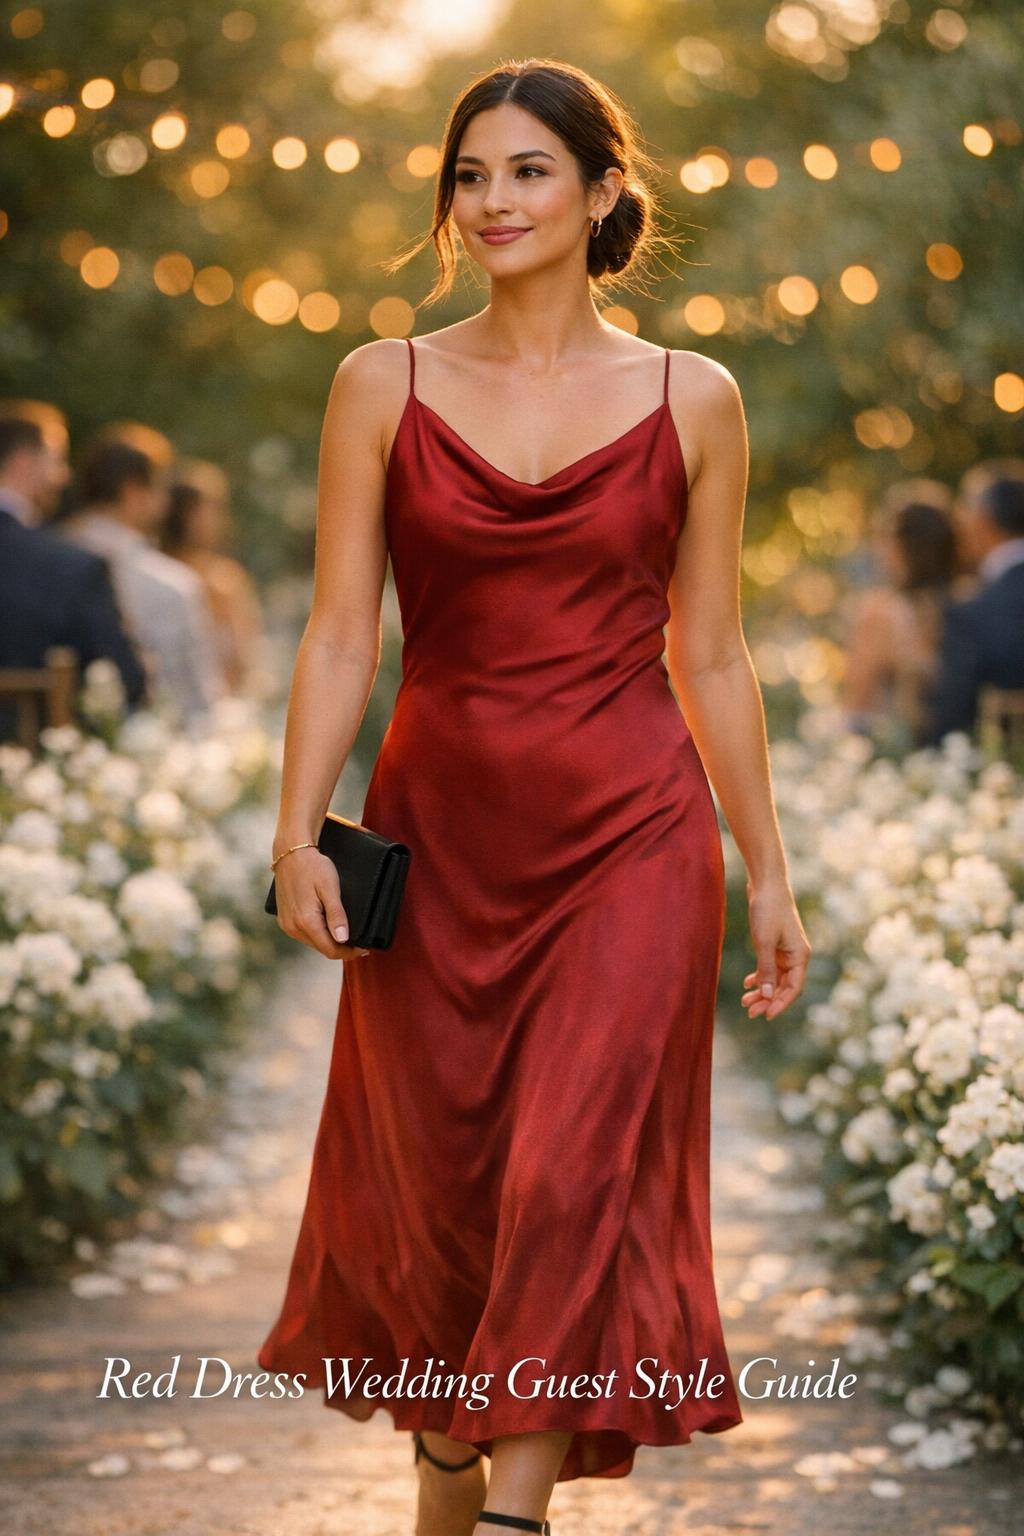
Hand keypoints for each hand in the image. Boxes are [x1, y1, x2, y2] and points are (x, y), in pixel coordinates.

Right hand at [272, 846, 370, 960]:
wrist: (291, 853)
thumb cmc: (313, 867)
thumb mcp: (330, 888)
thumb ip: (336, 915)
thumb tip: (343, 939)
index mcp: (306, 921)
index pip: (331, 950)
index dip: (350, 952)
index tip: (365, 949)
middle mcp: (293, 927)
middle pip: (322, 948)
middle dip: (341, 947)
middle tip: (359, 941)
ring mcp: (286, 924)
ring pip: (313, 942)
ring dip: (329, 941)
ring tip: (346, 933)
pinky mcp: (284, 920)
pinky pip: (304, 934)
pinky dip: (318, 934)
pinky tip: (328, 926)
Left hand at [741, 873, 809, 1020]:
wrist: (766, 883)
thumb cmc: (768, 910)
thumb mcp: (764, 942)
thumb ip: (766, 970)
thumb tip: (768, 996)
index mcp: (800, 956)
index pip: (793, 989)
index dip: (780, 1004)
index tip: (765, 1016)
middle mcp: (796, 956)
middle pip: (784, 986)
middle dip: (768, 1000)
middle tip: (749, 1011)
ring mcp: (785, 950)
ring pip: (775, 978)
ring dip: (762, 991)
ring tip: (745, 1001)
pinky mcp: (775, 944)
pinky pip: (769, 967)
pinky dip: (759, 976)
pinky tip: (747, 983)